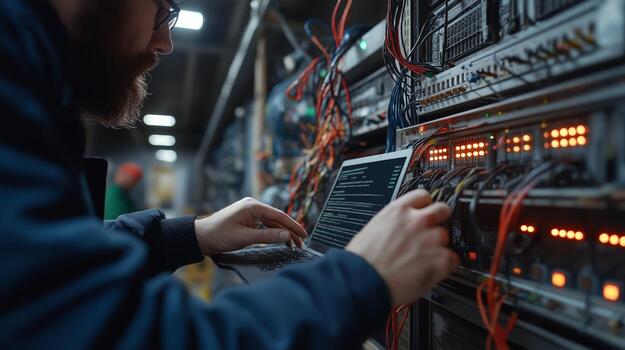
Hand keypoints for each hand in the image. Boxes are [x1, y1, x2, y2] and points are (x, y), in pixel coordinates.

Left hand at [194, 197, 307, 255]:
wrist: (200, 237)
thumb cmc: (218, 235)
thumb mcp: (245, 238)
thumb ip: (267, 236)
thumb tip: (286, 235)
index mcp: (253, 206)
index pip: (279, 215)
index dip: (293, 225)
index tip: (304, 234)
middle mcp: (252, 206)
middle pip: (277, 219)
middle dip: (289, 231)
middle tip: (301, 244)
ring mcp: (249, 213)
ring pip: (272, 223)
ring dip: (282, 233)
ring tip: (293, 245)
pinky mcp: (247, 219)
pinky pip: (264, 225)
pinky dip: (273, 233)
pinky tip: (280, 240)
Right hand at [346, 190, 458, 305]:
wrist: (363, 280)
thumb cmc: (363, 260)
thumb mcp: (374, 228)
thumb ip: (394, 223)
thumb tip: (400, 228)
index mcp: (398, 211)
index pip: (423, 195)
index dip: (424, 205)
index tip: (424, 212)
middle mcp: (417, 221)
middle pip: (442, 210)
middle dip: (438, 221)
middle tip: (430, 235)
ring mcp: (430, 239)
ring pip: (446, 236)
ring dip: (439, 246)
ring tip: (424, 259)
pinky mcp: (440, 259)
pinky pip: (452, 259)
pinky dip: (445, 266)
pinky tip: (431, 270)